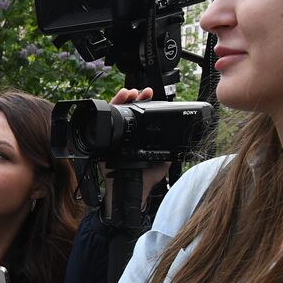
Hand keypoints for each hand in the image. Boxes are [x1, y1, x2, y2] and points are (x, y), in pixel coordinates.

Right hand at [105, 88, 168, 202]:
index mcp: (138, 138)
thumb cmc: (144, 179)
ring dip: (120, 101)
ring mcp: (112, 138)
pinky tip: (115, 102)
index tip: (151, 94)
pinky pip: (103, 124)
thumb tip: (180, 140)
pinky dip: (108, 111)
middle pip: (126, 111)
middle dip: (132, 98)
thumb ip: (169, 151)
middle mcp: (124, 136)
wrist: (131, 190)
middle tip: (139, 92)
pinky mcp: (102, 143)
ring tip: (127, 93)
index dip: (144, 103)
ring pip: (114, 114)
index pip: (140, 116)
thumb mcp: (162, 162)